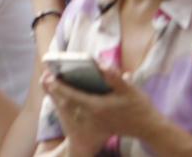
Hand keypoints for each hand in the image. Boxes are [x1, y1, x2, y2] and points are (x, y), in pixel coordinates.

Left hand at [43, 63, 163, 152]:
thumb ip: (114, 77)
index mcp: (97, 106)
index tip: (49, 77)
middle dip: (56, 90)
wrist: (146, 127)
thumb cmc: (138, 107)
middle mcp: (92, 115)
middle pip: (69, 102)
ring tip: (53, 85)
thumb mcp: (129, 89)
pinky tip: (68, 97)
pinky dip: (70, 104)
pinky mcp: (97, 122)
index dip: (60, 86)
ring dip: (61, 97)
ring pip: (72, 108)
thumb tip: (101, 64)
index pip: (73, 95)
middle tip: (46, 78)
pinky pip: (78, 113)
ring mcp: (94, 120)